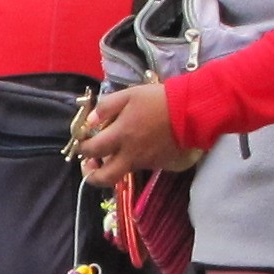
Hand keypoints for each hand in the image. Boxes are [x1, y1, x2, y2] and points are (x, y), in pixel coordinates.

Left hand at [76, 83, 191, 184]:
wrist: (191, 111)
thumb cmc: (159, 100)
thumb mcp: (129, 95)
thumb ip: (106, 107)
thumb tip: (90, 121)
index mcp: (120, 135)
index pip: (91, 150)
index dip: (82, 148)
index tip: (82, 141)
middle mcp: (130, 155)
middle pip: (104, 178)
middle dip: (90, 175)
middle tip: (89, 164)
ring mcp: (144, 163)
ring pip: (120, 174)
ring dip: (109, 168)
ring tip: (108, 155)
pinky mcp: (158, 165)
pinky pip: (137, 168)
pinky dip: (129, 162)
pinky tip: (132, 148)